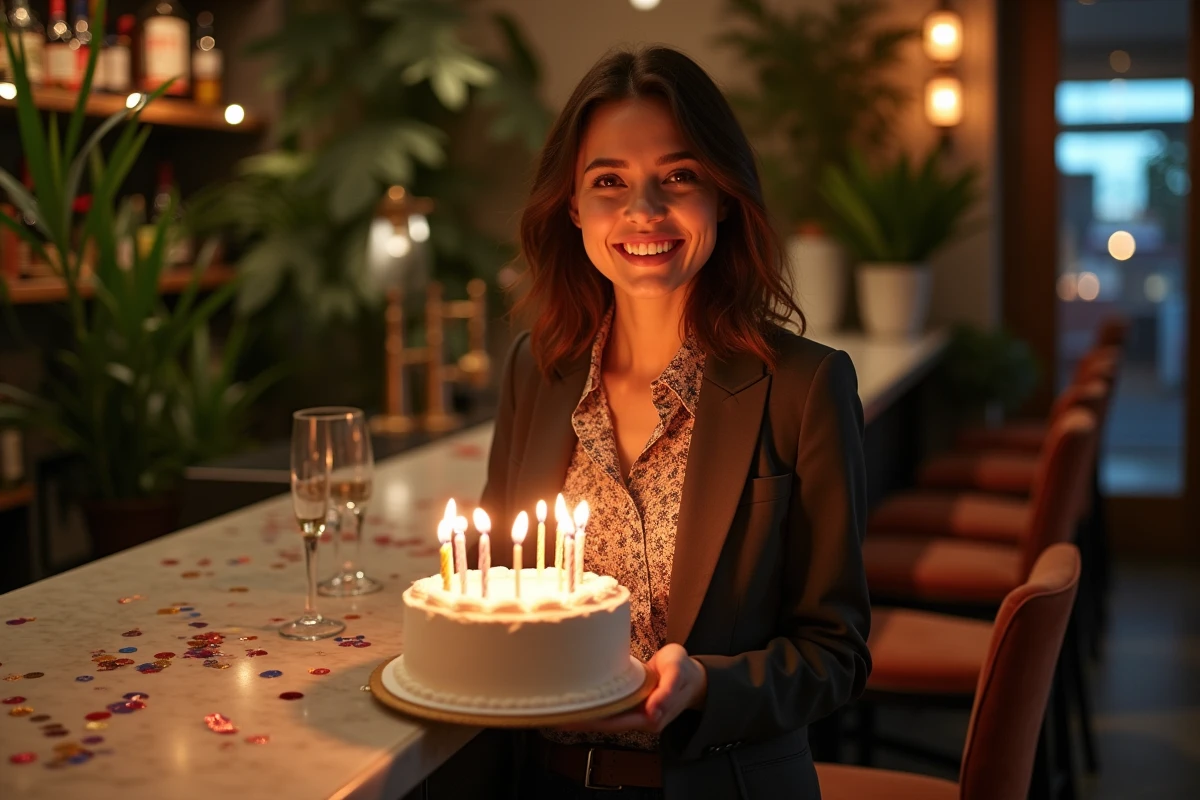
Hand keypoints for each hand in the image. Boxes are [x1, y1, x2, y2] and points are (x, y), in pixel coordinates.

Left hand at [558, 644, 706, 733]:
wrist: (691, 674)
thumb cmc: (684, 671)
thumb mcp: (678, 674)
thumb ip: (668, 692)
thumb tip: (653, 713)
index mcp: (649, 718)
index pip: (611, 723)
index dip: (588, 721)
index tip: (565, 717)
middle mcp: (637, 718)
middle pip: (601, 722)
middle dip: (577, 718)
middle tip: (548, 710)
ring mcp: (632, 711)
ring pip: (602, 715)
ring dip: (580, 711)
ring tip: (553, 704)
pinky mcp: (629, 701)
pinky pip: (606, 704)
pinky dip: (590, 701)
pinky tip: (574, 696)